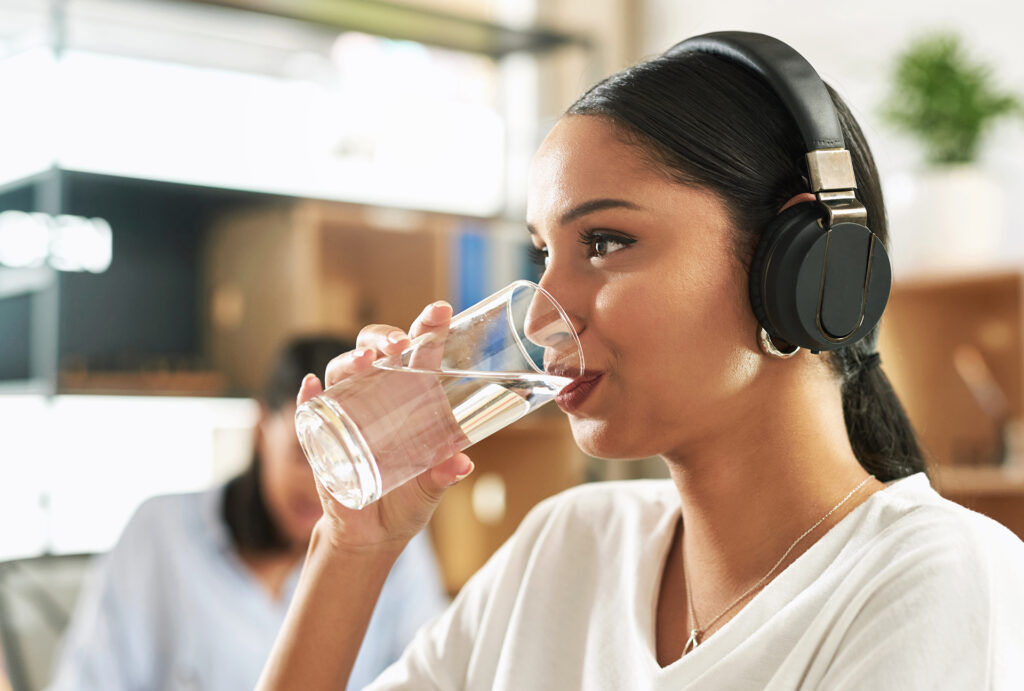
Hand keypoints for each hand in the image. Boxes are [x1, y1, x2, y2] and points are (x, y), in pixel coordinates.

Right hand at [296, 301, 474, 552]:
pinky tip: (310, 387)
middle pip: (374, 351)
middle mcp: (377, 398)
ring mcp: (346, 415)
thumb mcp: (430, 489)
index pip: (418, 354)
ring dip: (348, 361)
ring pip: (340, 373)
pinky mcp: (321, 439)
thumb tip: (461, 463)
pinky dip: (306, 397)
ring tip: (362, 361)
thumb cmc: (407, 502)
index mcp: (410, 400)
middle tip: (397, 344)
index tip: (440, 311)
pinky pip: (308, 410)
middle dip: (382, 338)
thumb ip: (443, 475)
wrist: (373, 536)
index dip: (427, 330)